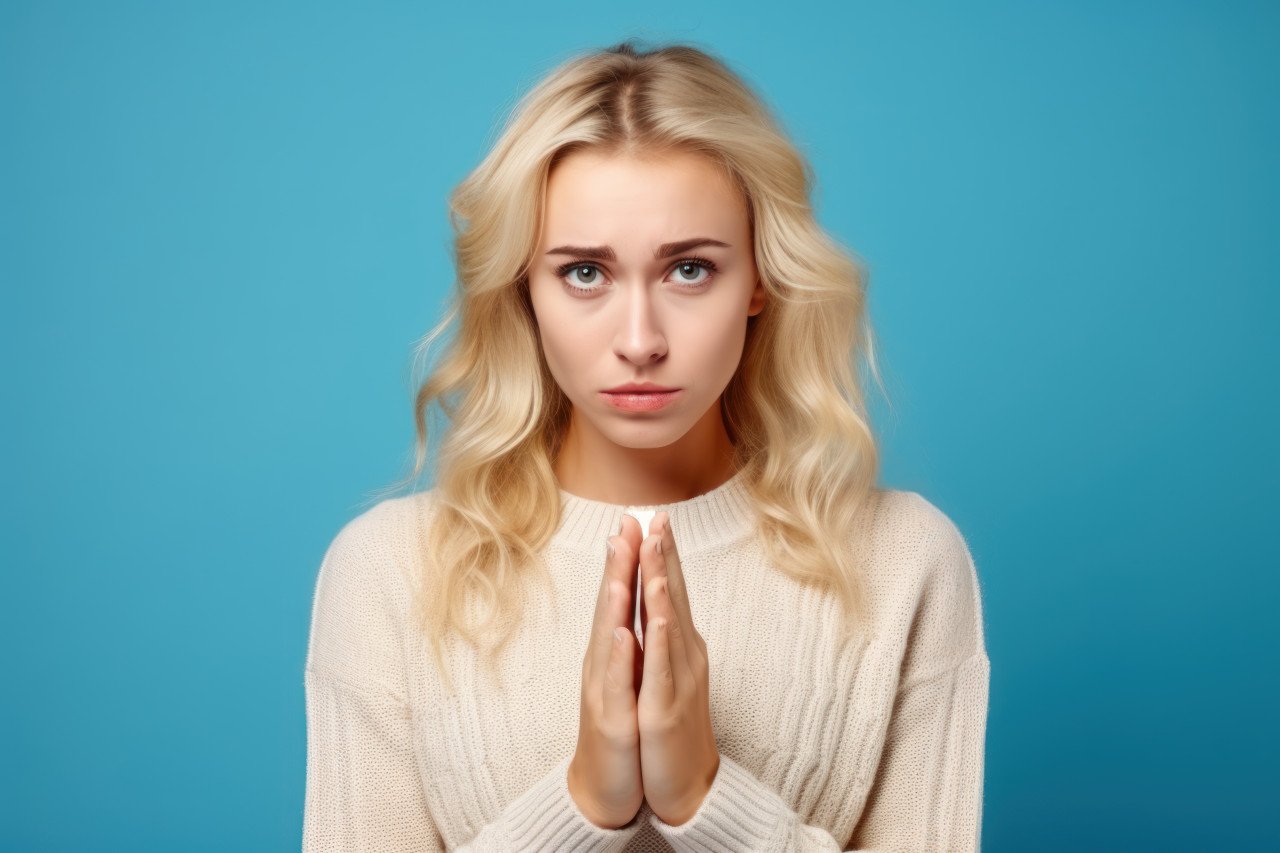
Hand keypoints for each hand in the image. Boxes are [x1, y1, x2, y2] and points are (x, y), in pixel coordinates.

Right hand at [567, 517, 645, 828]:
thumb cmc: (623, 726)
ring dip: (614, 600)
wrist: (606, 784)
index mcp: (617, 650)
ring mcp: (604, 691)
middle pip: (612, 605)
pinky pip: (614, 686)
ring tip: (621, 564)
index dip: (631, 557)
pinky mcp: (609, 720)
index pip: (624, 595)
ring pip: (609, 638)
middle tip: (626, 522)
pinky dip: (619, 658)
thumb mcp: (632, 675)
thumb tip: (645, 599)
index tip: (640, 518)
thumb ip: (636, 636)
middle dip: (620, 563)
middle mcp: (605, 663)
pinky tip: (624, 634)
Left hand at [636, 511, 720, 825]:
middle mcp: (683, 657)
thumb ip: (665, 638)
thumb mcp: (668, 675)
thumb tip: (659, 604)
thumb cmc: (673, 729)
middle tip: (659, 516)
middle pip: (672, 597)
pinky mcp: (665, 709)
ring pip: (668, 625)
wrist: (686, 785)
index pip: (669, 591)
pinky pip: (660, 670)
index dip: (663, 554)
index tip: (654, 516)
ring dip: (662, 587)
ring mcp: (677, 682)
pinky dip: (656, 641)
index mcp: (679, 647)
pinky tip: (652, 617)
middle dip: (664, 557)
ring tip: (655, 552)